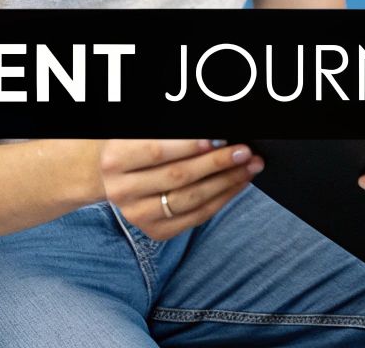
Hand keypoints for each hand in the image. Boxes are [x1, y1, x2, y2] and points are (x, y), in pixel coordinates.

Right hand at [98, 138, 262, 239]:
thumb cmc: (137, 146)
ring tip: (249, 166)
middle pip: (177, 177)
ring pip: (190, 199)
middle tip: (244, 151)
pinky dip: (221, 199)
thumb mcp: (145, 133)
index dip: (189, 146)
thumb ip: (173, 133)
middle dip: (216, 163)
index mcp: (115, 160)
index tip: (219, 138)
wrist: (115, 176)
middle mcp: (122, 191)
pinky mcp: (155, 230)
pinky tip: (238, 184)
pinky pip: (196, 216)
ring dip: (226, 182)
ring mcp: (138, 214)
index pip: (157, 152)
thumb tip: (213, 136)